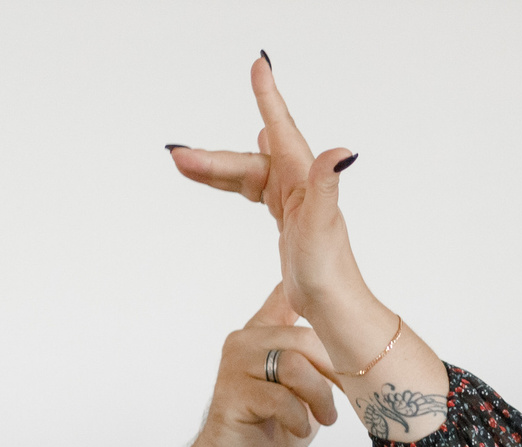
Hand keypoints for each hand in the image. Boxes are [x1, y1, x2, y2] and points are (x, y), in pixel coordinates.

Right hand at [168, 60, 374, 356]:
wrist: (334, 305)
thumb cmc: (329, 271)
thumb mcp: (322, 225)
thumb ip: (327, 184)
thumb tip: (343, 151)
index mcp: (305, 181)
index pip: (281, 131)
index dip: (268, 99)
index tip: (259, 65)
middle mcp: (301, 186)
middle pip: (250, 161)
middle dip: (214, 158)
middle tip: (178, 158)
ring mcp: (293, 202)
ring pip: (247, 174)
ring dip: (215, 170)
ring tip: (181, 164)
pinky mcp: (287, 219)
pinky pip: (253, 189)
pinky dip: (232, 181)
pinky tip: (225, 173)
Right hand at [173, 285, 338, 446]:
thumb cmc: (271, 429)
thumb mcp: (302, 389)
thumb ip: (315, 360)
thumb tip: (355, 341)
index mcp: (261, 334)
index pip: (285, 295)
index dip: (313, 294)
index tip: (341, 310)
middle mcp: (244, 342)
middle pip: (304, 338)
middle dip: (336, 370)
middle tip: (349, 396)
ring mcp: (235, 367)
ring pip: (295, 366)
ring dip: (320, 396)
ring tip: (326, 418)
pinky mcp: (233, 395)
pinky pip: (281, 398)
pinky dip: (299, 418)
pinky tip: (300, 429)